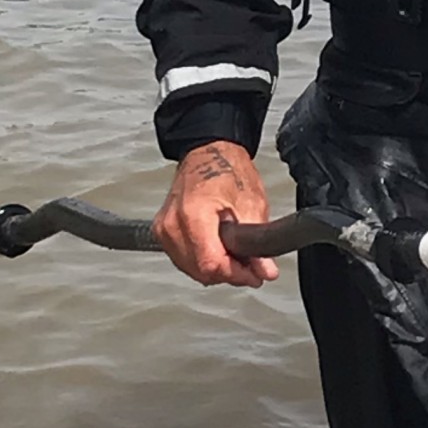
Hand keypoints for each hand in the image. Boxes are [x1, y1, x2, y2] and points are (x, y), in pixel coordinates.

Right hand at [153, 140, 279, 286]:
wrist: (208, 152)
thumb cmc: (227, 169)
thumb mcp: (251, 204)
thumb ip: (257, 242)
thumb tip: (265, 270)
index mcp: (193, 214)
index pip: (211, 264)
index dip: (236, 275)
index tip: (254, 275)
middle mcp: (172, 224)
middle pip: (200, 271)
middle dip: (228, 273)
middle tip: (250, 266)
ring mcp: (164, 228)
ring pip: (190, 269)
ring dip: (215, 269)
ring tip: (235, 255)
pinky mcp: (162, 231)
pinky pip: (182, 259)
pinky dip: (201, 261)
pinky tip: (218, 250)